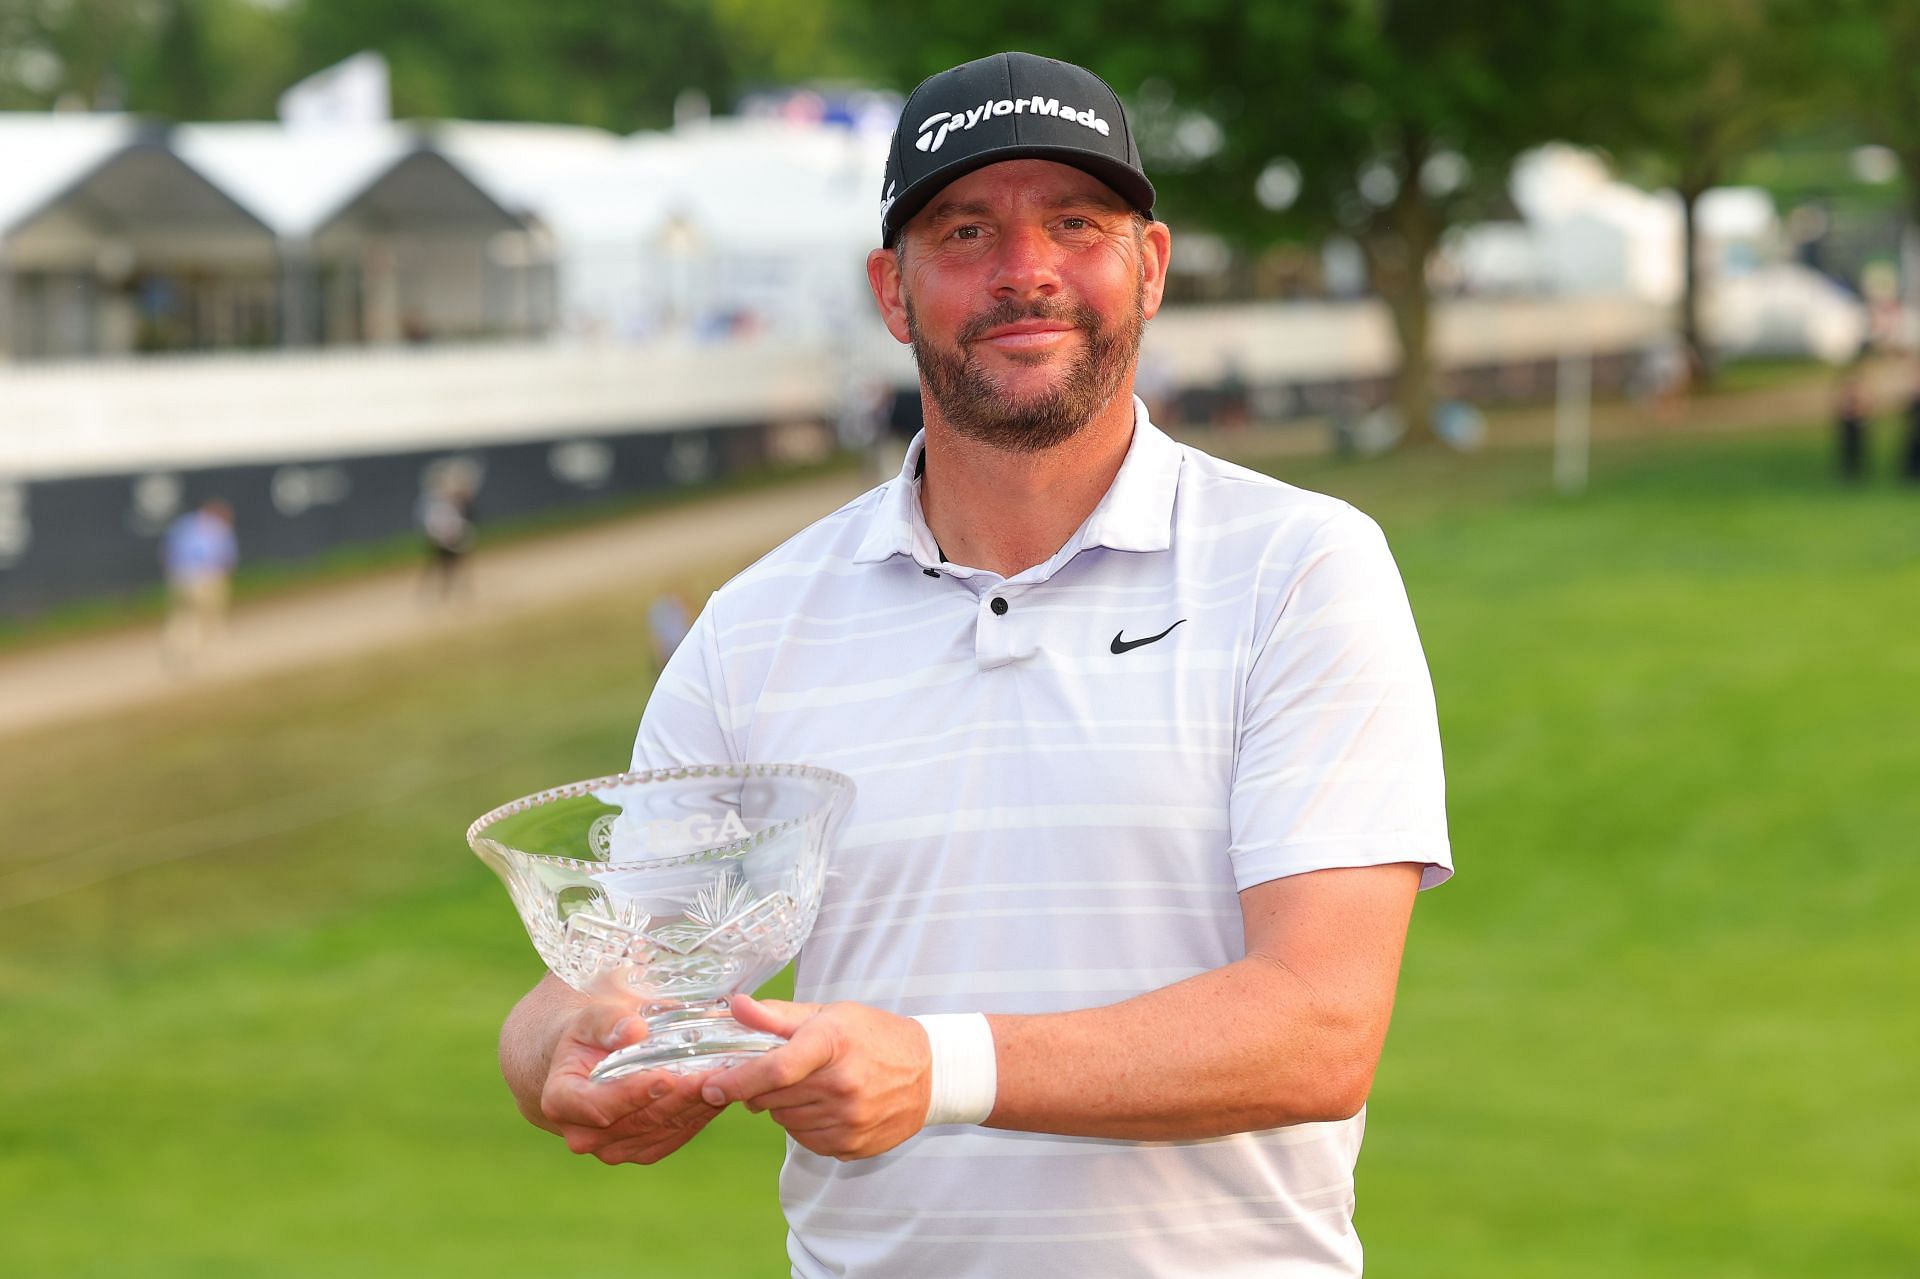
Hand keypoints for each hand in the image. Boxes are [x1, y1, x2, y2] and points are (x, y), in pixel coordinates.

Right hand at [538, 999, 725, 1165]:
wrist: (585, 1063)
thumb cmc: (589, 1035)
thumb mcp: (591, 1018)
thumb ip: (608, 1022)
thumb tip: (634, 1031)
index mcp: (560, 1100)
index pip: (597, 1106)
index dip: (632, 1094)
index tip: (665, 1076)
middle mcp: (583, 1134)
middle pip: (638, 1121)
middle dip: (679, 1098)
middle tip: (714, 1076)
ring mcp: (612, 1148)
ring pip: (661, 1131)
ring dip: (695, 1108)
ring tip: (724, 1081)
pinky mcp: (639, 1150)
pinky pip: (672, 1137)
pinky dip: (698, 1116)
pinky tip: (719, 1094)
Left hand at [697, 995, 932, 1160]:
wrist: (930, 1073)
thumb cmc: (873, 1036)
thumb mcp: (829, 1014)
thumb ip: (777, 1015)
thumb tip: (735, 1007)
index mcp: (832, 1043)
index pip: (775, 1067)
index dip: (736, 1080)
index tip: (710, 1087)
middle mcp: (841, 1084)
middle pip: (772, 1097)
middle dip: (762, 1087)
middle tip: (779, 1072)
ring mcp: (848, 1120)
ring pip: (784, 1121)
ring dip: (784, 1107)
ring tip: (812, 1086)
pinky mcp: (852, 1146)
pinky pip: (805, 1140)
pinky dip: (805, 1125)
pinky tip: (826, 1106)